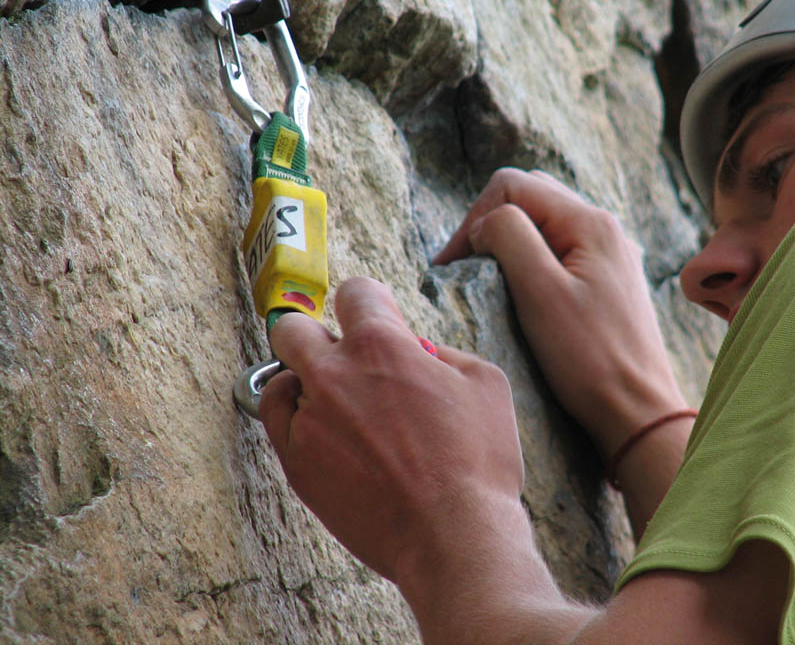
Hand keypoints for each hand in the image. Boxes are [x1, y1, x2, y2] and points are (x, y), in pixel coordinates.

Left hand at [258, 277, 523, 586]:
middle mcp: (335, 374)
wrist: (453, 536)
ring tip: (336, 402)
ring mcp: (310, 418)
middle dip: (318, 334)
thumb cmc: (478, 461)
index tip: (378, 316)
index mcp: (382, 345)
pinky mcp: (297, 462)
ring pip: (281, 377)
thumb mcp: (485, 383)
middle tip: (343, 357)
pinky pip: (276, 420)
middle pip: (294, 327)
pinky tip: (321, 427)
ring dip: (306, 380)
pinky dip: (295, 416)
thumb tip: (418, 351)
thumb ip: (442, 353)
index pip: (356, 291)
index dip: (371, 301)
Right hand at [434, 169, 684, 460]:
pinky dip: (531, 258)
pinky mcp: (608, 280)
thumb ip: (509, 237)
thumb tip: (486, 223)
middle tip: (464, 268)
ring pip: (544, 222)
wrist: (638, 411)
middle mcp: (604, 228)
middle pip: (530, 196)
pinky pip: (561, 249)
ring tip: (487, 278)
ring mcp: (609, 254)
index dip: (473, 219)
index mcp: (589, 222)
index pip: (511, 186)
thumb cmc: (588, 358)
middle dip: (489, 222)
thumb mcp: (539, 292)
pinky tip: (521, 290)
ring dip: (509, 240)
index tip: (451, 267)